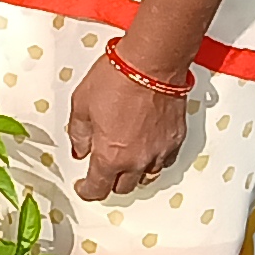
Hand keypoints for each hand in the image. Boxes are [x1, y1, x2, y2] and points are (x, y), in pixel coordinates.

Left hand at [66, 53, 189, 199]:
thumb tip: (80, 150)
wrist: (152, 62)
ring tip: (125, 161)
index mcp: (110, 155)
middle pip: (123, 187)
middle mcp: (137, 160)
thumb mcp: (82, 104)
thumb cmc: (117, 78)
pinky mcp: (175, 139)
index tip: (83, 187)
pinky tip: (147, 149)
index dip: (87, 191)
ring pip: (146, 177)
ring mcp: (159, 151)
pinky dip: (154, 160)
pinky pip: (164, 161)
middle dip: (110, 182)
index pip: (98, 189)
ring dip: (133, 173)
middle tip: (102, 172)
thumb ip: (79, 134)